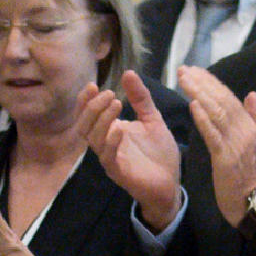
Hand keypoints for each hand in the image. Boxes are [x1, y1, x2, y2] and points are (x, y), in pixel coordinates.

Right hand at [77, 73, 184, 228]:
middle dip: (92, 107)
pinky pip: (107, 157)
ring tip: (116, 103)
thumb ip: (140, 98)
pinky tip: (120, 129)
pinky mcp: (119, 173)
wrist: (171, 183)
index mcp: (110, 130)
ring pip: (93, 139)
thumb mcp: (152, 119)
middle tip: (109, 93)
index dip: (85, 99)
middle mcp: (105, 143)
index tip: (93, 84)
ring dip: (102, 120)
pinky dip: (111, 142)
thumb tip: (128, 72)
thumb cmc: (159, 153)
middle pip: (84, 125)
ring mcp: (110, 158)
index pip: (87, 114)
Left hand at [175, 66, 255, 213]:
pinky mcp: (225, 158)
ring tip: (184, 80)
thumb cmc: (251, 174)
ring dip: (199, 94)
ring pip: (217, 113)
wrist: (253, 201)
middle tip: (184, 69)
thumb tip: (252, 93)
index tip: (196, 70)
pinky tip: (193, 105)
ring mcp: (235, 144)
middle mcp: (244, 131)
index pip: (230, 97)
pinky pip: (213, 135)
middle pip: (222, 101)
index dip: (212, 82)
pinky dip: (203, 119)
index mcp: (250, 126)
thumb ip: (255, 117)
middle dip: (202, 83)